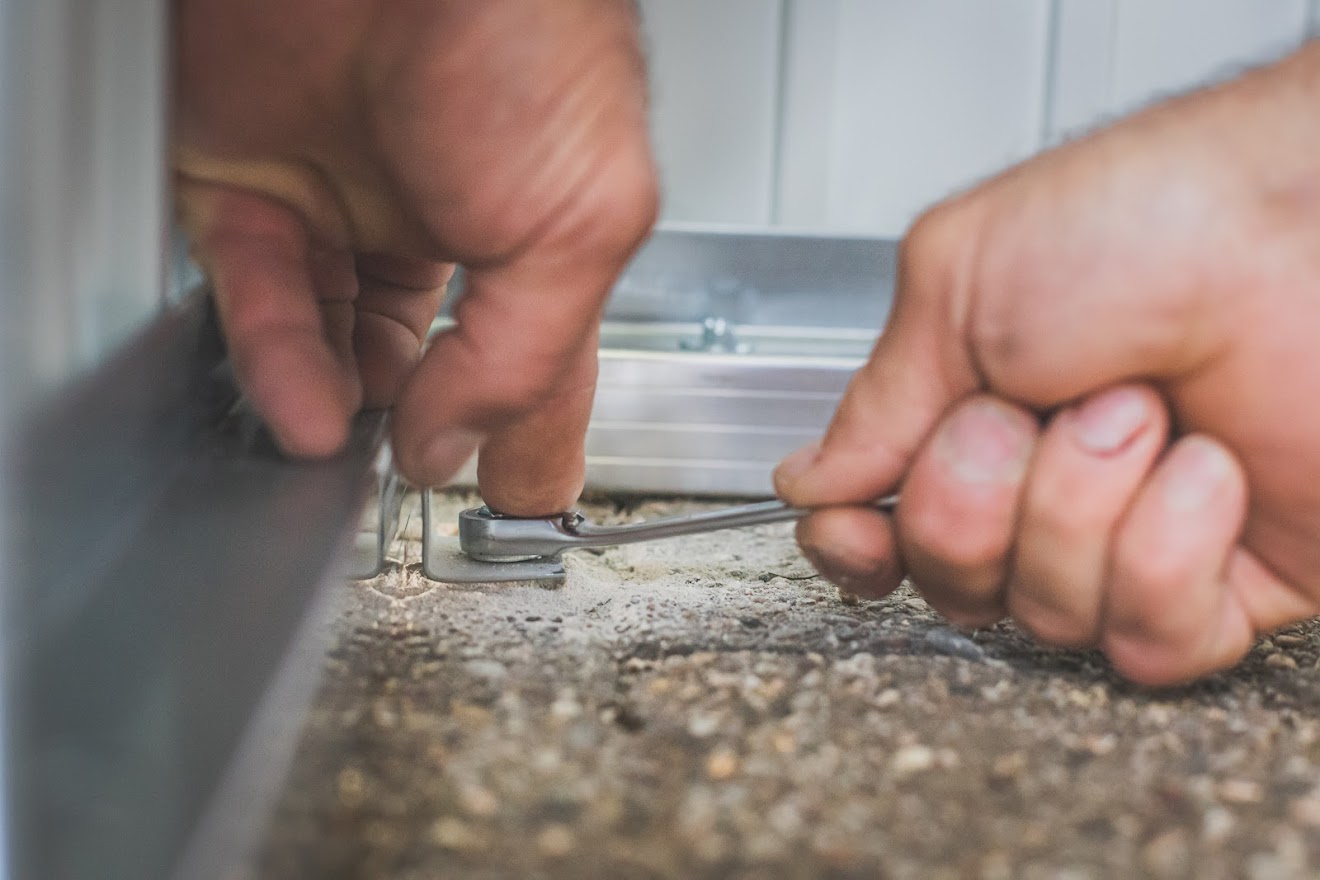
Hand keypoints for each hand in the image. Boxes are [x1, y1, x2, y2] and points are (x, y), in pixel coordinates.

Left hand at [173, 0, 657, 514]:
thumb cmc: (528, 39)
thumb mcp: (581, 228)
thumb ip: (523, 361)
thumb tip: (459, 448)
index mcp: (531, 227)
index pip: (527, 357)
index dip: (521, 431)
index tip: (510, 495)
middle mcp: (433, 216)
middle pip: (414, 357)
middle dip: (413, 424)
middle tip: (409, 478)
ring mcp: (337, 200)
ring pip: (326, 335)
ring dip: (337, 406)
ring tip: (344, 459)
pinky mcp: (243, 178)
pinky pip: (254, 291)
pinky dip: (277, 360)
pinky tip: (305, 412)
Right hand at [775, 46, 1319, 685]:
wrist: (1307, 224)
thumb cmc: (1149, 217)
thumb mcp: (960, 281)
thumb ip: (876, 402)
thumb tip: (811, 482)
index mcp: (971, 414)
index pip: (883, 530)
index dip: (858, 548)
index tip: (857, 531)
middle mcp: (1044, 487)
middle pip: (950, 582)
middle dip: (972, 500)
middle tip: (1021, 415)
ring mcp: (1131, 539)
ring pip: (1046, 615)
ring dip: (1080, 506)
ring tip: (1139, 412)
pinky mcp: (1225, 584)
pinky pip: (1147, 640)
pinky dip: (1165, 557)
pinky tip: (1200, 475)